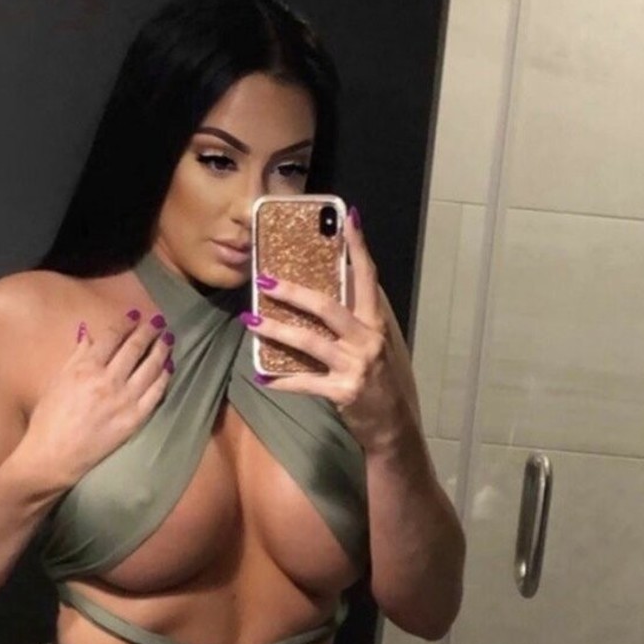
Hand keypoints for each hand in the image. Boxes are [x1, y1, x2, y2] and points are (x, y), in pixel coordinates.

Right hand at [20, 311, 174, 484]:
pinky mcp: (134, 419)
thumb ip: (76, 355)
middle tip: (157, 321)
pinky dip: (164, 378)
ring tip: (168, 340)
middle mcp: (108, 380)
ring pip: (150, 368)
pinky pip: (155, 393)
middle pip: (134, 348)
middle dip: (148, 331)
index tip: (134, 315)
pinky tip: (168, 369)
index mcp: (86, 367)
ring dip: (161, 350)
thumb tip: (87, 332)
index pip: (112, 337)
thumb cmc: (49, 418)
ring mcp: (124, 400)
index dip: (125, 323)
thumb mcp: (58, 380)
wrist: (54, 455)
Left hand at [245, 207, 420, 455]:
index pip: (367, 277)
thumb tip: (322, 293)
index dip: (358, 247)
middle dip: (293, 292)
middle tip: (264, 280)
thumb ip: (354, 319)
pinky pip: (305, 383)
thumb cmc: (377, 382)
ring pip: (309, 342)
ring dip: (277, 330)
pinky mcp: (343, 392)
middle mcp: (367, 340)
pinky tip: (260, 375)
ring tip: (251, 320)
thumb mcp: (371, 345)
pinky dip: (281, 380)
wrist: (392, 426)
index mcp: (375, 323)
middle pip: (327, 307)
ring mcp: (355, 366)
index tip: (347, 217)